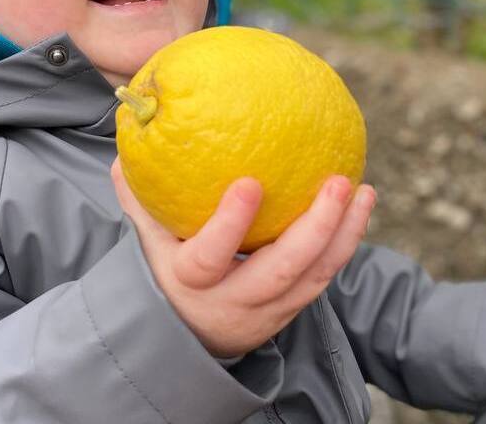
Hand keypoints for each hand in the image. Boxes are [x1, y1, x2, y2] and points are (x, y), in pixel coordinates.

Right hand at [111, 157, 375, 358]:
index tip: (251, 183)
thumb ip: (139, 198)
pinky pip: (325, 276)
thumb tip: (124, 148)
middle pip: (280, 271)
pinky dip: (346, 242)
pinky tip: (360, 203)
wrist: (190, 337)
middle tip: (336, 182)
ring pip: (313, 277)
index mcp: (191, 282)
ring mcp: (267, 310)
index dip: (230, 225)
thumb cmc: (169, 271)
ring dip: (343, 234)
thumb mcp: (148, 241)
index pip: (210, 257)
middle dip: (314, 229)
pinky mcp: (292, 309)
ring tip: (361, 189)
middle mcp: (233, 301)